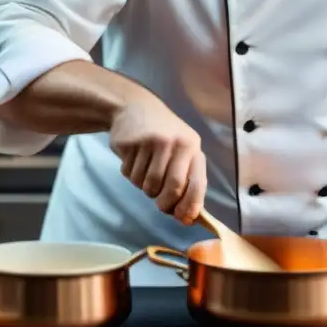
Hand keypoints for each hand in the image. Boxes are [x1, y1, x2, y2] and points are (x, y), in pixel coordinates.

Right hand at [109, 96, 206, 224]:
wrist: (134, 107)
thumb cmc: (163, 136)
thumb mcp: (181, 150)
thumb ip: (187, 179)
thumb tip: (188, 217)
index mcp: (192, 147)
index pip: (197, 183)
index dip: (190, 205)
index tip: (183, 218)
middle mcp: (176, 143)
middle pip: (172, 187)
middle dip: (165, 203)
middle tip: (160, 204)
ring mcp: (153, 142)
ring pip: (148, 185)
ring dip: (144, 187)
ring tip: (145, 171)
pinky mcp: (132, 143)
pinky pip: (130, 175)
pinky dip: (130, 175)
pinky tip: (133, 160)